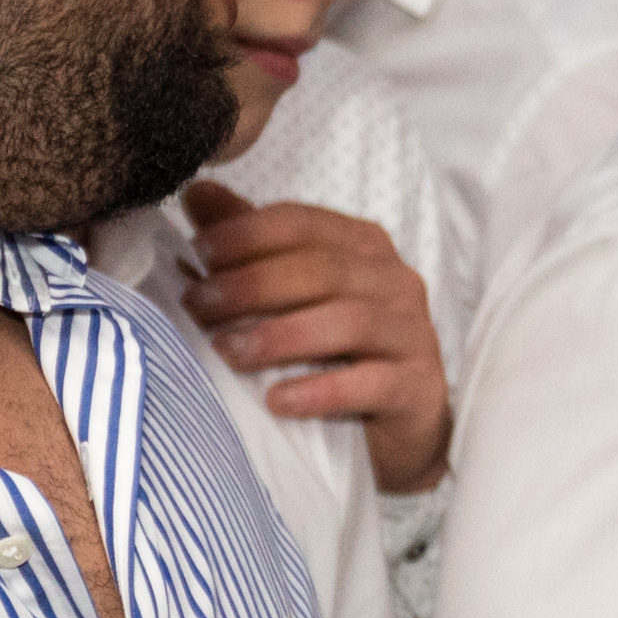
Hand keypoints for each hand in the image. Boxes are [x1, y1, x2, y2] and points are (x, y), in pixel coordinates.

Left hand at [176, 185, 451, 492]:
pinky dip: (320, 391)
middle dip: (251, 286)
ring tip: (229, 352)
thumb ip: (250, 246)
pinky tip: (277, 400)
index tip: (198, 253)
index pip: (303, 223)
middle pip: (322, 270)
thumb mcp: (290, 292)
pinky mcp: (420, 387)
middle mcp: (396, 282)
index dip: (246, 233)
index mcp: (363, 248)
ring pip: (349, 322)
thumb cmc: (333, 350)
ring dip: (279, 336)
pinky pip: (371, 383)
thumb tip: (198, 193)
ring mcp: (414, 334)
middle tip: (198, 308)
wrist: (392, 425)